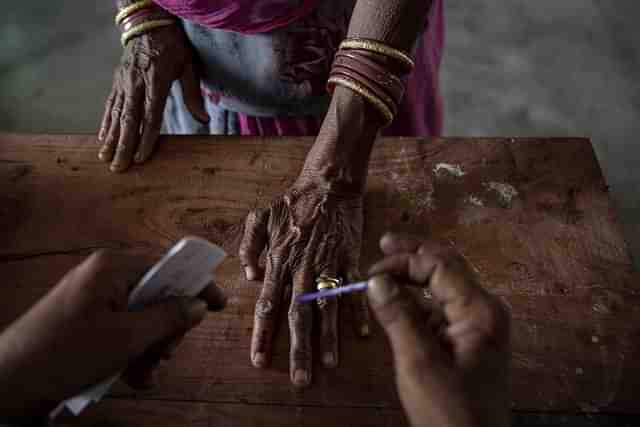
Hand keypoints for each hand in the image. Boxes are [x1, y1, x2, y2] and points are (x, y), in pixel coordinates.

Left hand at [0, 250, 225, 416]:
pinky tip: (132, 376)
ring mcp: (94, 297)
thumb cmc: (68, 353)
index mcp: (113, 267)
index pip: (168, 265)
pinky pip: (123, 327)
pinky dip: (132, 350)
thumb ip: (169, 318)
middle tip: (166, 355)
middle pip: (157, 293)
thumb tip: (200, 304)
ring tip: (144, 374)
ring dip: (151, 346)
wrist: (9, 383)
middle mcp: (104, 275)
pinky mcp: (86, 318)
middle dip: (166, 328)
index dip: (195, 284)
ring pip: (142, 315)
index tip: (219, 304)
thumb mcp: (127, 338)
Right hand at [98, 24, 208, 171]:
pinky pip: (109, 104)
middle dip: (123, 145)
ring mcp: (123, 82)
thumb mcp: (188, 66)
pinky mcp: (116, 81)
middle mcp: (136, 83)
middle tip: (118, 167)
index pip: (150, 115)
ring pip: (115, 114)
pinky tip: (103, 138)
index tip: (142, 157)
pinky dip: (105, 122)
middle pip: (128, 119)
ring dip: (110, 138)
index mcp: (156, 81)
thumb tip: (203, 120)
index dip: (146, 138)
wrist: (148, 24)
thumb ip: (192, 94)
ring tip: (105, 158)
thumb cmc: (172, 46)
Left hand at [239, 177, 369, 386]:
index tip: (259, 360)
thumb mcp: (260, 217)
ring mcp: (328, 265)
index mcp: (279, 261)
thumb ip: (250, 246)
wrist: (329, 183)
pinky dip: (358, 311)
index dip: (263, 334)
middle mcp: (302, 269)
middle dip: (298, 349)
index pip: (267, 305)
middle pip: (298, 315)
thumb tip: (250, 275)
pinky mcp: (350, 258)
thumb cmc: (293, 201)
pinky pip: (353, 289)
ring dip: (328, 338)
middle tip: (300, 378)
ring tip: (328, 364)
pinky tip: (362, 334)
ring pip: (327, 308)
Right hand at [367, 233, 510, 426]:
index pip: (441, 266)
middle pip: (447, 268)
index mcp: (480, 310)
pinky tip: (396, 302)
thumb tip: (376, 280)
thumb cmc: (448, 410)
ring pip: (443, 287)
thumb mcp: (419, 362)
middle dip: (414, 256)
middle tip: (384, 245)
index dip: (405, 261)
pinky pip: (440, 309)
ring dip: (414, 278)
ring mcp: (476, 326)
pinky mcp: (466, 341)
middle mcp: (483, 310)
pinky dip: (417, 302)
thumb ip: (398, 316)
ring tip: (384, 272)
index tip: (372, 270)